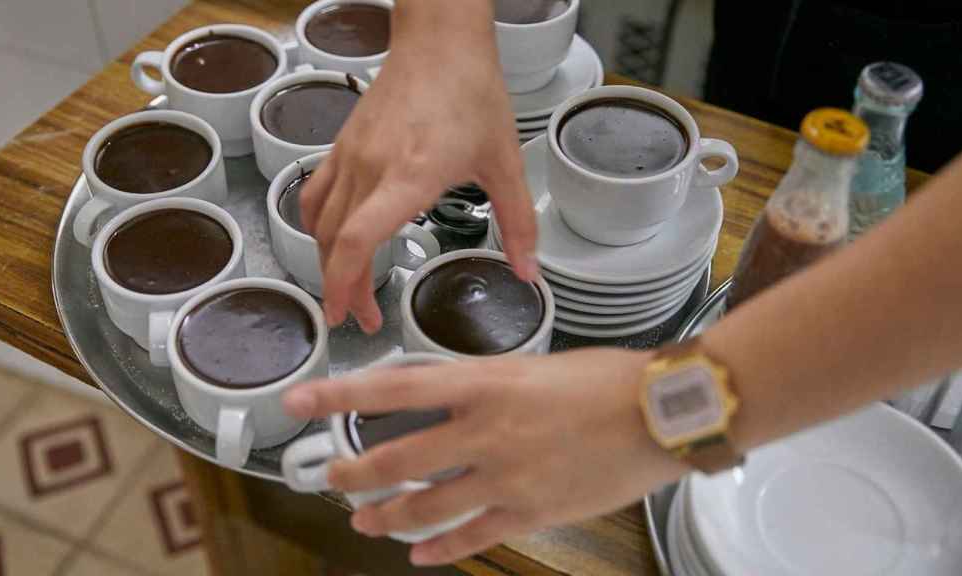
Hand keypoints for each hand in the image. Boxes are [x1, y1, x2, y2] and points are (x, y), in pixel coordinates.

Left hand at [282, 349, 687, 565]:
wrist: (661, 412)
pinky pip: (472, 536)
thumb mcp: (531, 366)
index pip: (393, 388)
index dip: (340, 396)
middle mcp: (485, 432)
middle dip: (355, 472)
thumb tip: (440, 398)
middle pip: (398, 459)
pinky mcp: (532, 512)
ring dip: (387, 515)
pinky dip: (440, 548)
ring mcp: (507, 477)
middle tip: (331, 476)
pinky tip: (419, 553)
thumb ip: (480, 386)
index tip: (300, 402)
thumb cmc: (603, 378)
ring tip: (364, 518)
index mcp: (484, 383)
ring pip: (426, 506)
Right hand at [299, 0, 537, 332]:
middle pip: (334, 242)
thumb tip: (528, 273)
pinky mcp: (344, 143)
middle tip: (362, 318)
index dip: (344, 285)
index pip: (357, 240)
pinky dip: (316, 224)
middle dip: (342, 289)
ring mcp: (351, 154)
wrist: (440, 41)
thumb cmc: (473, 93)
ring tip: (347, 288)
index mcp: (409, 176)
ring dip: (327, 262)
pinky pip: (314, 192)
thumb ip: (518, 223)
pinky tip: (330, 239)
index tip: (347, 318)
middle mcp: (371, 168)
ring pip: (320, 221)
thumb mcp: (506, 161)